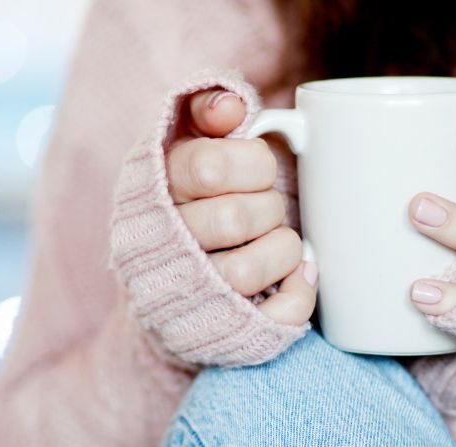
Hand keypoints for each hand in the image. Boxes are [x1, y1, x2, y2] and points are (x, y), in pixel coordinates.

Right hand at [165, 88, 317, 325]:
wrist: (164, 281)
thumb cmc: (190, 200)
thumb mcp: (186, 142)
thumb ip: (205, 110)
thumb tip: (233, 105)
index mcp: (155, 191)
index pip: (210, 165)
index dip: (253, 163)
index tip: (258, 168)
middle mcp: (164, 246)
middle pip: (235, 218)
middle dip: (268, 207)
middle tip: (266, 208)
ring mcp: (191, 295)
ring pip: (248, 270)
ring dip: (283, 249)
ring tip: (277, 241)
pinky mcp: (222, 331)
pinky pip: (276, 315)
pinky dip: (300, 292)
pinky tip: (298, 275)